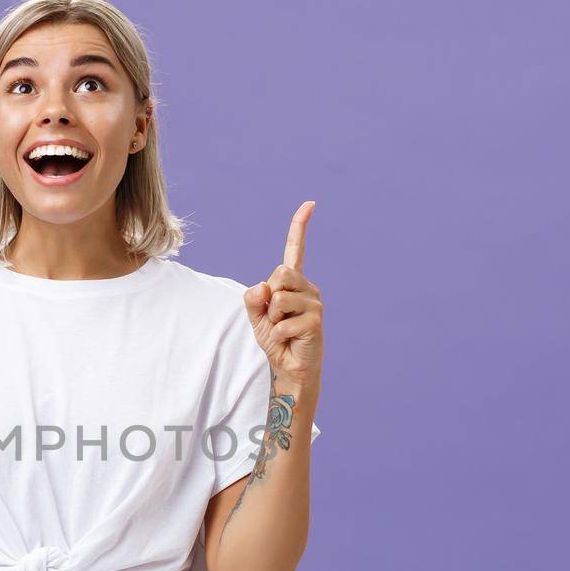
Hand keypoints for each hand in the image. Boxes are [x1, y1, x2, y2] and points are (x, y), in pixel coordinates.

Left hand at [243, 200, 322, 388]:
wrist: (289, 366)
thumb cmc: (275, 338)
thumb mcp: (256, 316)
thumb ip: (253, 298)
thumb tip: (264, 287)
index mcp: (292, 282)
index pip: (295, 250)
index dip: (300, 227)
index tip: (309, 204)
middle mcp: (307, 287)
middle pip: (280, 273)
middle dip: (269, 297)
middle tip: (275, 317)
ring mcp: (314, 303)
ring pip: (279, 297)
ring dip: (272, 318)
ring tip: (283, 329)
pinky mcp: (316, 321)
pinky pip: (283, 321)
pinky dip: (277, 334)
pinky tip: (288, 339)